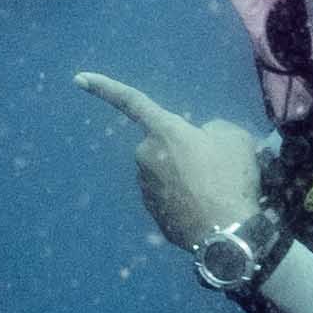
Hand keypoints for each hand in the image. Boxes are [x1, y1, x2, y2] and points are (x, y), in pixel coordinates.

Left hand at [72, 72, 264, 252]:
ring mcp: (145, 186)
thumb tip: (202, 138)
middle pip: (163, 145)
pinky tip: (206, 207)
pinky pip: (169, 195)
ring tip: (215, 189)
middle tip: (215, 167)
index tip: (78, 78)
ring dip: (185, 175)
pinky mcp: (152, 212)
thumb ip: (212, 129)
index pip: (130, 101)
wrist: (227, 233)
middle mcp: (145, 155)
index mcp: (163, 131)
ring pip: (166, 171)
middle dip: (183, 151)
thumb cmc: (230, 179)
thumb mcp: (235, 138)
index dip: (104, 87)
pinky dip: (184, 198)